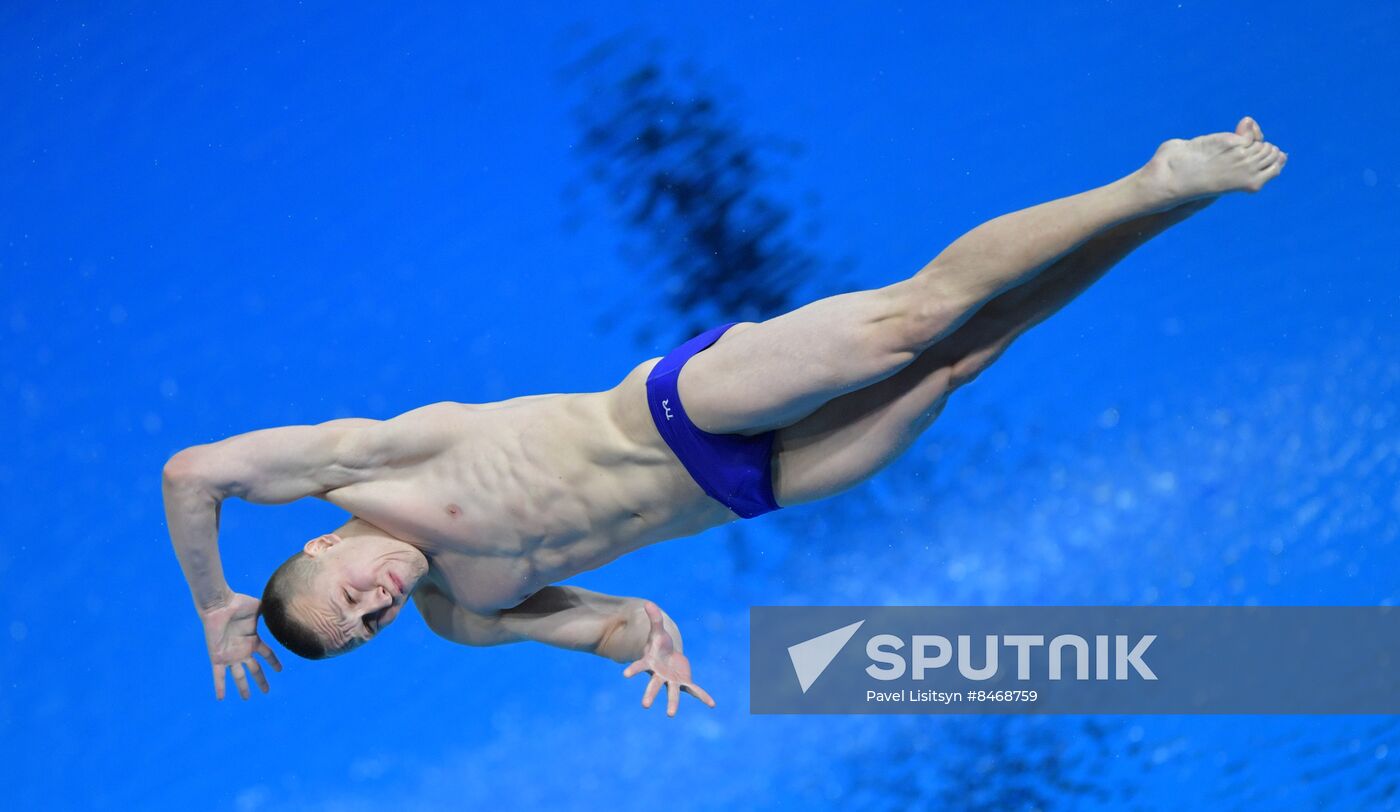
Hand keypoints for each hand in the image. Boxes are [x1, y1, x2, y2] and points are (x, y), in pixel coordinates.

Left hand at [199, 592, 281, 699]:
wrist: (219, 605)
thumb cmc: (238, 603)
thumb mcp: (259, 607)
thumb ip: (269, 611)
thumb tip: (283, 609)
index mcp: (253, 640)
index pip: (267, 654)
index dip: (274, 662)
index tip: (279, 670)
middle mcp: (242, 650)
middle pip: (254, 670)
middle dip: (260, 681)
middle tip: (266, 691)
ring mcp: (230, 655)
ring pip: (238, 675)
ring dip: (242, 687)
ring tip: (246, 698)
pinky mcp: (218, 658)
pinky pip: (219, 675)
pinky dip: (220, 686)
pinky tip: (221, 698)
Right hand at [622, 601, 715, 716]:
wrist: (670, 656)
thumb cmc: (660, 645)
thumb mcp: (658, 631)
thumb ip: (654, 619)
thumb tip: (648, 603)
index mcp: (651, 664)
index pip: (640, 666)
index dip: (633, 669)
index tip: (625, 675)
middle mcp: (659, 676)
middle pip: (653, 685)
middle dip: (649, 694)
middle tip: (645, 705)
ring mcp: (672, 681)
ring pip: (672, 693)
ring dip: (672, 703)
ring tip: (670, 714)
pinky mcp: (684, 683)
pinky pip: (695, 691)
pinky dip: (703, 696)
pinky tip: (712, 704)